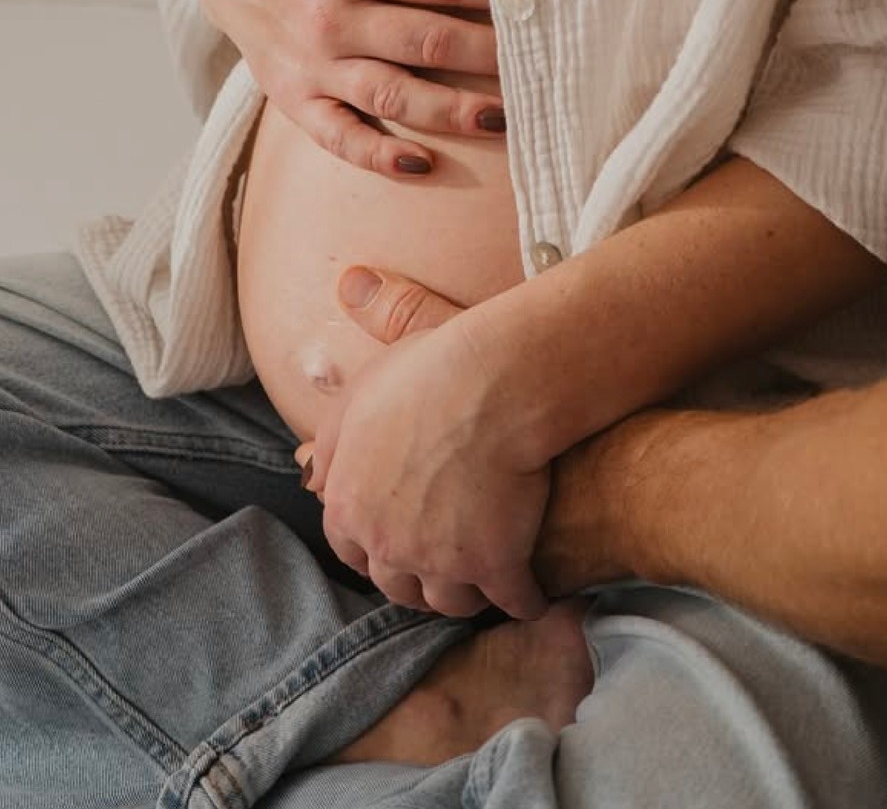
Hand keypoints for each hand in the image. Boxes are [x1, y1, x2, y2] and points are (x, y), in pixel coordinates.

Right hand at [198, 0, 504, 175]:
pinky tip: (423, 164)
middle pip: (427, 41)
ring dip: (451, 111)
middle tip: (539, 66)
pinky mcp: (295, 101)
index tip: (534, 5)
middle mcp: (329, 15)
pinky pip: (338, 137)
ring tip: (503, 118)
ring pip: (392, 95)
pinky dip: (378, 156)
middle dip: (489, 56)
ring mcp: (312, 64)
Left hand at [309, 267, 550, 620]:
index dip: (373, 540)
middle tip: (439, 563)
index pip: (348, 544)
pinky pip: (514, 601)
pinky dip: (528, 599)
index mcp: (348, 500)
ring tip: (483, 582)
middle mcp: (385, 542)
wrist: (496, 386)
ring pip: (450, 599)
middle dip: (416, 575)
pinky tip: (538, 590)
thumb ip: (364, 340)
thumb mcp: (384, 352)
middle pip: (396, 581)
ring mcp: (439, 561)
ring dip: (466, 592)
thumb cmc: (438, 364)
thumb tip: (348, 285)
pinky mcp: (494, 568)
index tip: (394, 536)